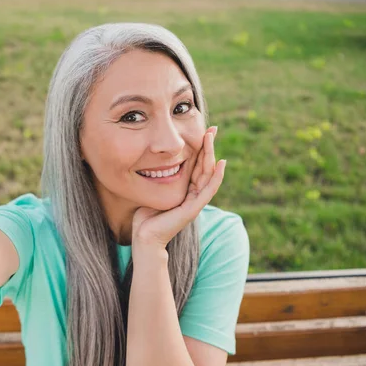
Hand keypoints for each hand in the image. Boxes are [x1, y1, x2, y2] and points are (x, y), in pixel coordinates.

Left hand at [132, 126, 225, 251]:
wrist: (144, 237)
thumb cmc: (146, 216)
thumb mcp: (153, 190)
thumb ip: (159, 178)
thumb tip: (153, 162)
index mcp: (186, 190)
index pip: (196, 165)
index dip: (201, 148)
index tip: (203, 131)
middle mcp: (193, 194)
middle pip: (205, 166)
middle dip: (209, 146)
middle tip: (212, 128)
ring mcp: (195, 202)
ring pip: (208, 174)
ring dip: (211, 154)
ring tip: (212, 137)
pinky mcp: (193, 209)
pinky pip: (208, 190)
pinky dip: (216, 176)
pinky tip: (221, 163)